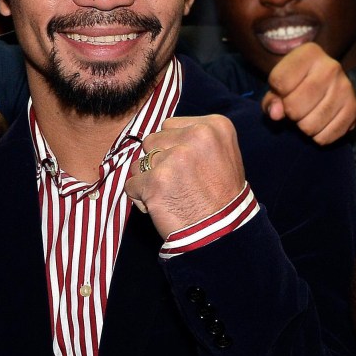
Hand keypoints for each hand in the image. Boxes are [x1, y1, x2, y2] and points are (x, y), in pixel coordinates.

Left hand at [124, 115, 246, 238]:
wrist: (223, 230)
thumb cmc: (222, 194)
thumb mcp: (223, 153)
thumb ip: (195, 138)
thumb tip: (161, 135)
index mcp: (215, 126)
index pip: (171, 126)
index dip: (174, 147)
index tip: (190, 166)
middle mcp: (196, 136)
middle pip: (153, 140)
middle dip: (159, 161)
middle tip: (180, 181)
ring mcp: (175, 158)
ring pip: (139, 163)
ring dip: (148, 179)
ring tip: (172, 194)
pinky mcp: (156, 181)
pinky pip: (131, 185)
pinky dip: (140, 198)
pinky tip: (162, 205)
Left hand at [260, 43, 355, 144]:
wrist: (328, 80)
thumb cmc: (298, 81)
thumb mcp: (280, 83)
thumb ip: (272, 98)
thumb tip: (276, 114)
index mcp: (310, 53)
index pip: (280, 82)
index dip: (277, 94)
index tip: (285, 91)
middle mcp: (331, 67)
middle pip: (295, 107)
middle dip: (290, 113)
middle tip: (298, 106)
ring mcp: (345, 88)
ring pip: (310, 126)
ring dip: (304, 127)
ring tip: (310, 114)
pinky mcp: (355, 108)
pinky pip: (326, 137)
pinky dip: (319, 136)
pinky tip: (322, 122)